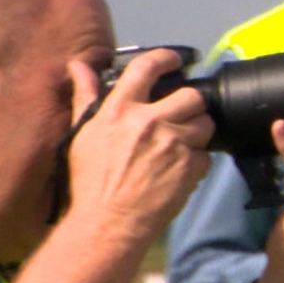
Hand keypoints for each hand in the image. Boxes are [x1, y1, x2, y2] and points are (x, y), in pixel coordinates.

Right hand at [64, 48, 213, 245]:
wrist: (108, 224)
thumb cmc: (90, 183)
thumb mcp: (82, 135)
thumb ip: (85, 97)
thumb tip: (78, 66)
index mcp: (120, 109)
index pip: (148, 67)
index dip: (166, 58)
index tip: (177, 60)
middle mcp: (149, 121)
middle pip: (191, 95)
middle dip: (191, 104)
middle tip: (184, 115)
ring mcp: (172, 144)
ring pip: (205, 124)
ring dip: (197, 132)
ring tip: (183, 144)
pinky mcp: (189, 168)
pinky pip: (206, 156)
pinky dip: (197, 163)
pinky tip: (180, 171)